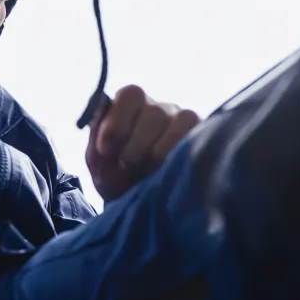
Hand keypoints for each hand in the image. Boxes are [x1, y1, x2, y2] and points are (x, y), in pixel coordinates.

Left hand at [86, 84, 199, 201]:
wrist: (141, 205)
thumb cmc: (118, 178)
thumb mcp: (100, 166)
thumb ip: (96, 148)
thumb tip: (103, 130)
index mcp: (131, 106)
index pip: (130, 95)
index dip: (117, 120)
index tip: (105, 149)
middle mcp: (160, 109)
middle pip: (154, 112)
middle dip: (136, 145)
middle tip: (126, 167)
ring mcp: (185, 121)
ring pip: (180, 121)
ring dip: (159, 152)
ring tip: (145, 174)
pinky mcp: (204, 138)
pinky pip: (197, 137)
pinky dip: (179, 156)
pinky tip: (167, 172)